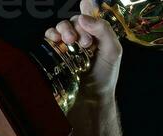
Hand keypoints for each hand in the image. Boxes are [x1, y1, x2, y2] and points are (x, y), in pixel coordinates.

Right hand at [46, 0, 121, 118]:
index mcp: (95, 35)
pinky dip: (51, 34)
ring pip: (61, 27)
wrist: (90, 99)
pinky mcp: (55, 54)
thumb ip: (104, 30)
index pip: (88, 15)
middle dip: (77, 27)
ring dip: (64, 29)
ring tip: (69, 41)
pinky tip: (55, 40)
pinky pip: (49, 37)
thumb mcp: (112, 51)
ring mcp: (67, 46)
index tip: (86, 10)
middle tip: (84, 42)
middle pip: (74, 21)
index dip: (86, 10)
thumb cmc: (104, 77)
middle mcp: (80, 38)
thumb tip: (83, 16)